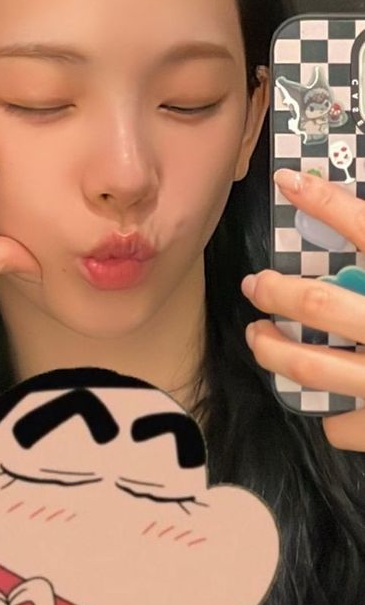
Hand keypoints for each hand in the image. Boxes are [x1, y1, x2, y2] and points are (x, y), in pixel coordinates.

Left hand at [241, 168, 364, 450]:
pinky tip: (330, 399)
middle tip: (257, 286)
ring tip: (260, 338)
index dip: (326, 203)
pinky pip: (343, 424)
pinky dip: (331, 414)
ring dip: (275, 351)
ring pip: (313, 366)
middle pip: (321, 306)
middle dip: (277, 292)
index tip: (290, 180)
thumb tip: (347, 210)